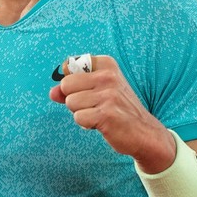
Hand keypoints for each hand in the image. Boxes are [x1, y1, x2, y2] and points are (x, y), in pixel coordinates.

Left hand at [49, 54, 175, 171]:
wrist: (144, 131)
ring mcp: (108, 94)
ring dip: (82, 113)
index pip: (68, 66)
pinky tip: (102, 123)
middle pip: (66, 85)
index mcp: (106, 64)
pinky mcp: (106, 113)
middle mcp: (108, 76)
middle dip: (74, 99)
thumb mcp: (97, 91)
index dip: (72, 84)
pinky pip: (78, 118)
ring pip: (70, 103)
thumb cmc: (117, 109)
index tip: (89, 90)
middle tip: (94, 105)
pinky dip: (87, 124)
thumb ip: (72, 89)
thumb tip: (52, 92)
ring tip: (100, 114)